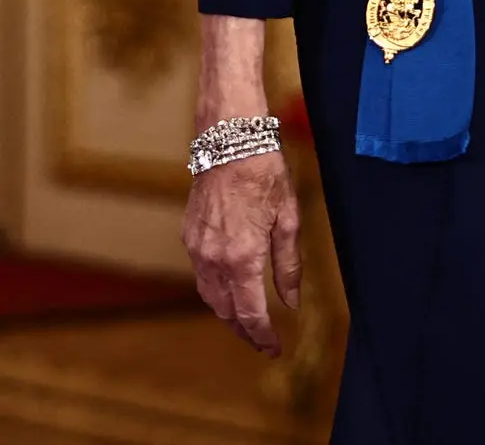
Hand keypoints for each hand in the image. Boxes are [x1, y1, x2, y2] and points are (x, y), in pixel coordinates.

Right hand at [182, 150, 300, 354]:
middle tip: (263, 341)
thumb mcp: (288, 217)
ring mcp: (197, 249)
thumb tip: (291, 302)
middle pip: (227, 312)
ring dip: (228, 314)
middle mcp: (215, 259)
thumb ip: (288, 264)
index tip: (275, 348)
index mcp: (243, 257)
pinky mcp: (189, 237)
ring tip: (248, 322)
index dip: (263, 337)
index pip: (252, 314)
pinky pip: (201, 276)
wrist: (229, 139)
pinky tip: (230, 289)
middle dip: (246, 331)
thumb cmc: (264, 172)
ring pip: (210, 297)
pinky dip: (215, 291)